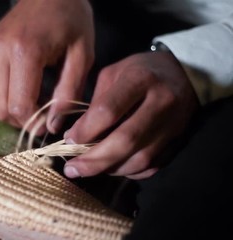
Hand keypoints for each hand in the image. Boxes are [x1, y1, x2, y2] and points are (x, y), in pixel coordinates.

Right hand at [0, 0, 93, 133]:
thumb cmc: (72, 22)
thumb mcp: (82, 56)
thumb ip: (68, 93)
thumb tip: (51, 126)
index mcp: (25, 50)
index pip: (19, 105)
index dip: (33, 123)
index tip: (47, 125)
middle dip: (19, 120)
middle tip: (41, 115)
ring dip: (10, 110)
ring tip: (34, 100)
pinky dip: (3, 96)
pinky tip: (23, 86)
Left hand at [63, 51, 198, 179]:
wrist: (185, 73)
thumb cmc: (139, 71)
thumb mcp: (113, 74)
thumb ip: (94, 103)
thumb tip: (74, 137)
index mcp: (140, 79)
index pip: (109, 111)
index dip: (86, 130)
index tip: (68, 141)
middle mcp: (161, 103)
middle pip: (126, 140)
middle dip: (95, 160)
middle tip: (72, 169)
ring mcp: (173, 124)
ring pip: (140, 159)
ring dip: (110, 169)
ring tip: (88, 169)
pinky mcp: (178, 140)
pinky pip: (152, 166)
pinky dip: (129, 172)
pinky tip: (112, 168)